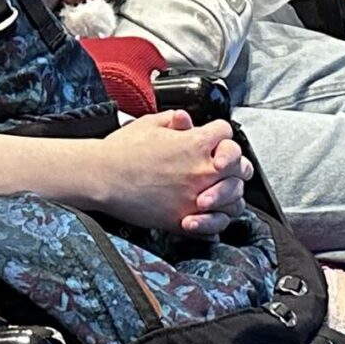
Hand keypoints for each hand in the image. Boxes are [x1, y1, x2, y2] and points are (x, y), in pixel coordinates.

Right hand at [91, 111, 245, 234]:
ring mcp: (195, 197)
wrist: (103, 178)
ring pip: (236, 198)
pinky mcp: (184, 219)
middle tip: (221, 164)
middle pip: (241, 167)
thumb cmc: (121, 151)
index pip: (226, 133)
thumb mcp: (149, 124)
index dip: (219, 133)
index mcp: (195, 144)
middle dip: (233, 163)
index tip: (211, 137)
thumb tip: (185, 120)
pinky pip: (217, 223)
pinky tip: (208, 210)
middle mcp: (201, 171)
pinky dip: (217, 218)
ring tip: (217, 188)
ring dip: (230, 191)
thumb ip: (174, 119)